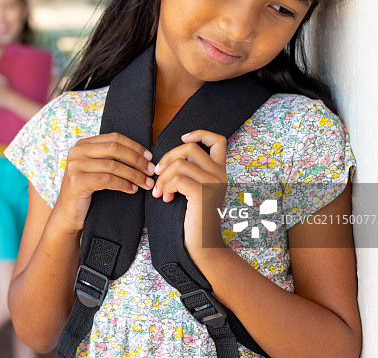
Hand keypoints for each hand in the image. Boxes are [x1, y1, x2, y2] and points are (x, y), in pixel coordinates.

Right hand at [54, 133, 155, 232]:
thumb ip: (110, 158)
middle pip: (114, 149)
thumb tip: (142, 155)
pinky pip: (107, 180)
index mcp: (83, 144)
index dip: (134, 146)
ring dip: (134, 175)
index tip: (149, 157)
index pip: (113, 138)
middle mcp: (77, 151)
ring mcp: (75, 166)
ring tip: (146, 183)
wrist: (68, 213)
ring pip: (113, 166)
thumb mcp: (96, 168)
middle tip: (151, 170)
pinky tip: (132, 189)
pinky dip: (123, 184)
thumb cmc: (87, 190)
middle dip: (136, 160)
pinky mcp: (77, 182)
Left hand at [151, 130, 228, 259]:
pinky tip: (165, 198)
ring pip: (180, 164)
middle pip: (191, 148)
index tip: (183, 139)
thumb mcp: (194, 190)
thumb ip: (188, 172)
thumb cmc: (193, 218)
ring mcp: (213, 183)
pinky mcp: (203, 193)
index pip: (218, 140)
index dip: (200, 134)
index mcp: (219, 171)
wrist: (202, 244)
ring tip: (159, 192)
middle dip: (168, 157)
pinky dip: (165, 187)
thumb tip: (166, 159)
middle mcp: (220, 174)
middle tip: (158, 174)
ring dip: (163, 177)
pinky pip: (177, 179)